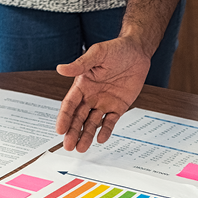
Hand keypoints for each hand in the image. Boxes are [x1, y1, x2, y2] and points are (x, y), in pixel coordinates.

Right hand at [55, 36, 150, 152]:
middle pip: (78, 118)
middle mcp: (90, 96)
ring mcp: (104, 103)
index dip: (64, 118)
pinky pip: (110, 122)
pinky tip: (100, 139)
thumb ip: (80, 64)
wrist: (138, 51)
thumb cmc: (115, 49)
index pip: (69, 105)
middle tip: (68, 146)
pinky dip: (105, 131)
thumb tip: (61, 69)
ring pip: (92, 123)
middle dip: (73, 132)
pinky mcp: (118, 107)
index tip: (59, 130)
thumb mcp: (97, 54)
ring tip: (81, 148)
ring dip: (86, 135)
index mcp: (82, 85)